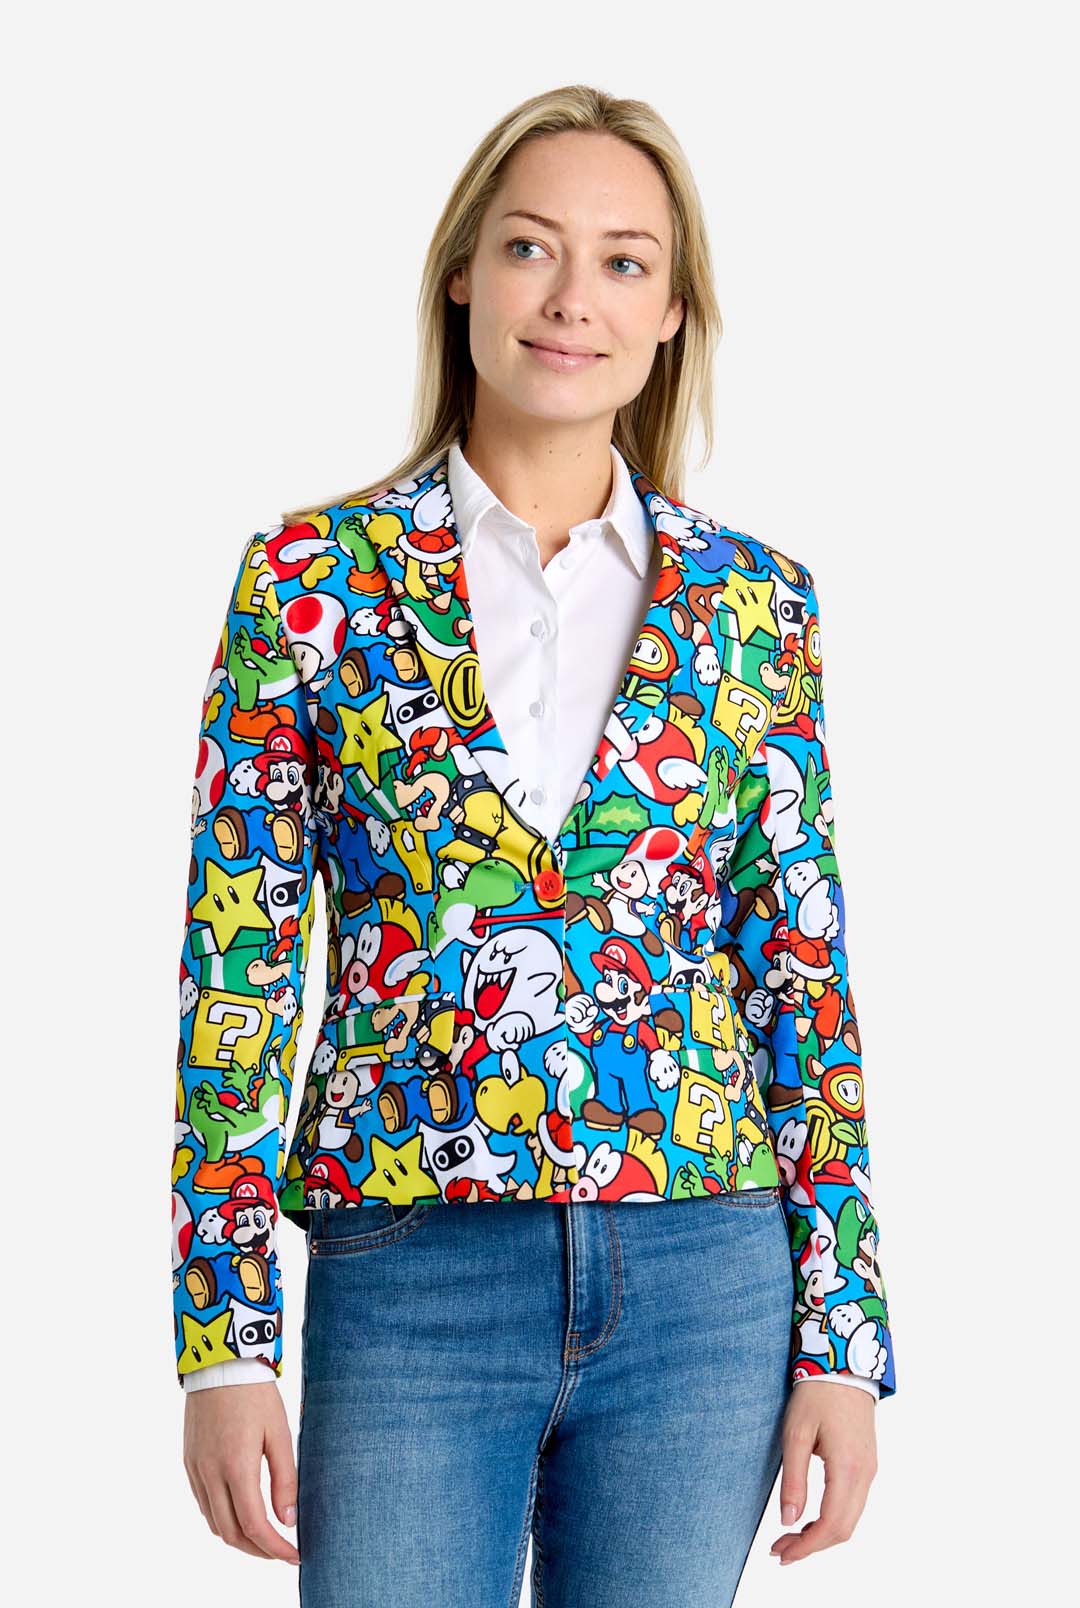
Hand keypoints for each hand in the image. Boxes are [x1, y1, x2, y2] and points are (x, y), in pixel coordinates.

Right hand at [183, 1380, 298, 1563]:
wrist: (220, 1363)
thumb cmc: (256, 1394)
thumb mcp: (280, 1433)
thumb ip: (285, 1479)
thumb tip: (288, 1520)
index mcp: (236, 1466)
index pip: (255, 1526)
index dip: (276, 1549)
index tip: (295, 1556)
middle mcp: (210, 1474)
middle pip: (232, 1534)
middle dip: (259, 1550)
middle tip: (283, 1551)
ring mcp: (196, 1470)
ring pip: (215, 1523)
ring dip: (240, 1538)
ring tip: (265, 1536)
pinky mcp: (189, 1463)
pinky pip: (204, 1505)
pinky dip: (223, 1519)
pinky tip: (241, 1512)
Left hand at [769, 1378, 877, 1565]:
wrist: (845, 1365)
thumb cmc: (816, 1395)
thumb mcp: (795, 1434)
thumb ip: (794, 1480)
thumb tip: (788, 1521)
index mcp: (848, 1468)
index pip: (831, 1525)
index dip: (806, 1547)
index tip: (780, 1553)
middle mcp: (865, 1475)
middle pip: (843, 1530)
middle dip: (811, 1546)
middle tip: (780, 1549)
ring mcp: (870, 1470)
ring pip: (850, 1520)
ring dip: (821, 1535)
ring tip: (790, 1537)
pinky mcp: (867, 1465)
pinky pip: (853, 1504)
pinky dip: (832, 1520)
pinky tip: (810, 1519)